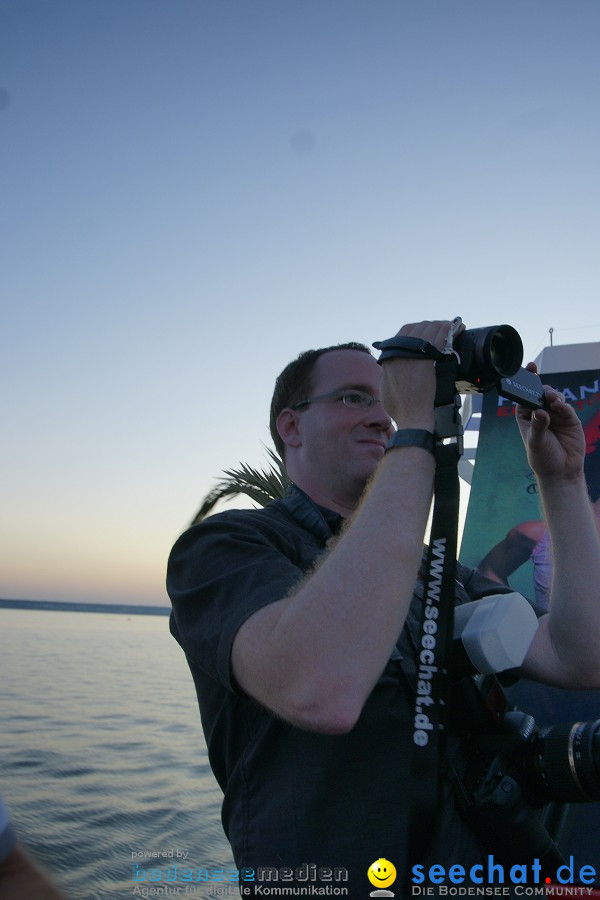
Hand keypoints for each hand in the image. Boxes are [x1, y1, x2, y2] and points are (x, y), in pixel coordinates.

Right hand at [381, 319, 464, 428]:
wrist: (412, 418)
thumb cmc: (400, 408)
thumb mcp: (384, 386)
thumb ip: (386, 372)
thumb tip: (387, 365)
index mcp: (389, 358)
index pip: (404, 332)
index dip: (419, 328)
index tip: (428, 330)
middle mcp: (399, 353)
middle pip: (419, 328)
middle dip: (432, 326)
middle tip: (443, 329)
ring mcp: (413, 356)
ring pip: (430, 330)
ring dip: (443, 326)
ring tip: (453, 327)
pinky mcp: (427, 361)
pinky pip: (439, 339)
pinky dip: (449, 331)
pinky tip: (457, 328)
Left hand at [516, 363, 585, 481]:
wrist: (562, 471)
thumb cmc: (543, 458)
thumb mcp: (536, 442)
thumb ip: (538, 426)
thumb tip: (539, 412)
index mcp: (526, 415)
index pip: (524, 395)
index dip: (526, 381)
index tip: (530, 368)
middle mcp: (540, 412)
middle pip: (540, 393)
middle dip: (542, 389)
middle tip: (544, 393)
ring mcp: (555, 414)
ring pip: (554, 397)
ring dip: (553, 396)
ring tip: (552, 400)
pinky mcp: (569, 419)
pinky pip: (566, 407)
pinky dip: (563, 405)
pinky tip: (560, 406)